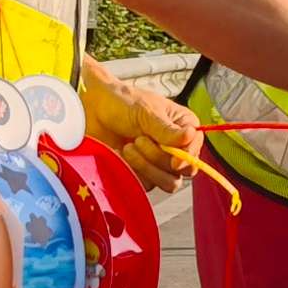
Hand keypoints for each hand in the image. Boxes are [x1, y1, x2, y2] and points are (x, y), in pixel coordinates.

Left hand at [79, 59, 201, 182]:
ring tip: (128, 147)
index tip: (174, 161)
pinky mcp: (142, 174)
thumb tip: (191, 136)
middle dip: (159, 158)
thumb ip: (167, 129)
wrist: (92, 110)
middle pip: (184, 170)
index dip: (187, 157)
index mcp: (183, 127)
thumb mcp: (146, 112)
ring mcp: (158, 162)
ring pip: (167, 181)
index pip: (195, 149)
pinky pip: (146, 185)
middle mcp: (175, 147)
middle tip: (138, 140)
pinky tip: (120, 155)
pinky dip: (134, 173)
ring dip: (146, 167)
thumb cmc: (121, 102)